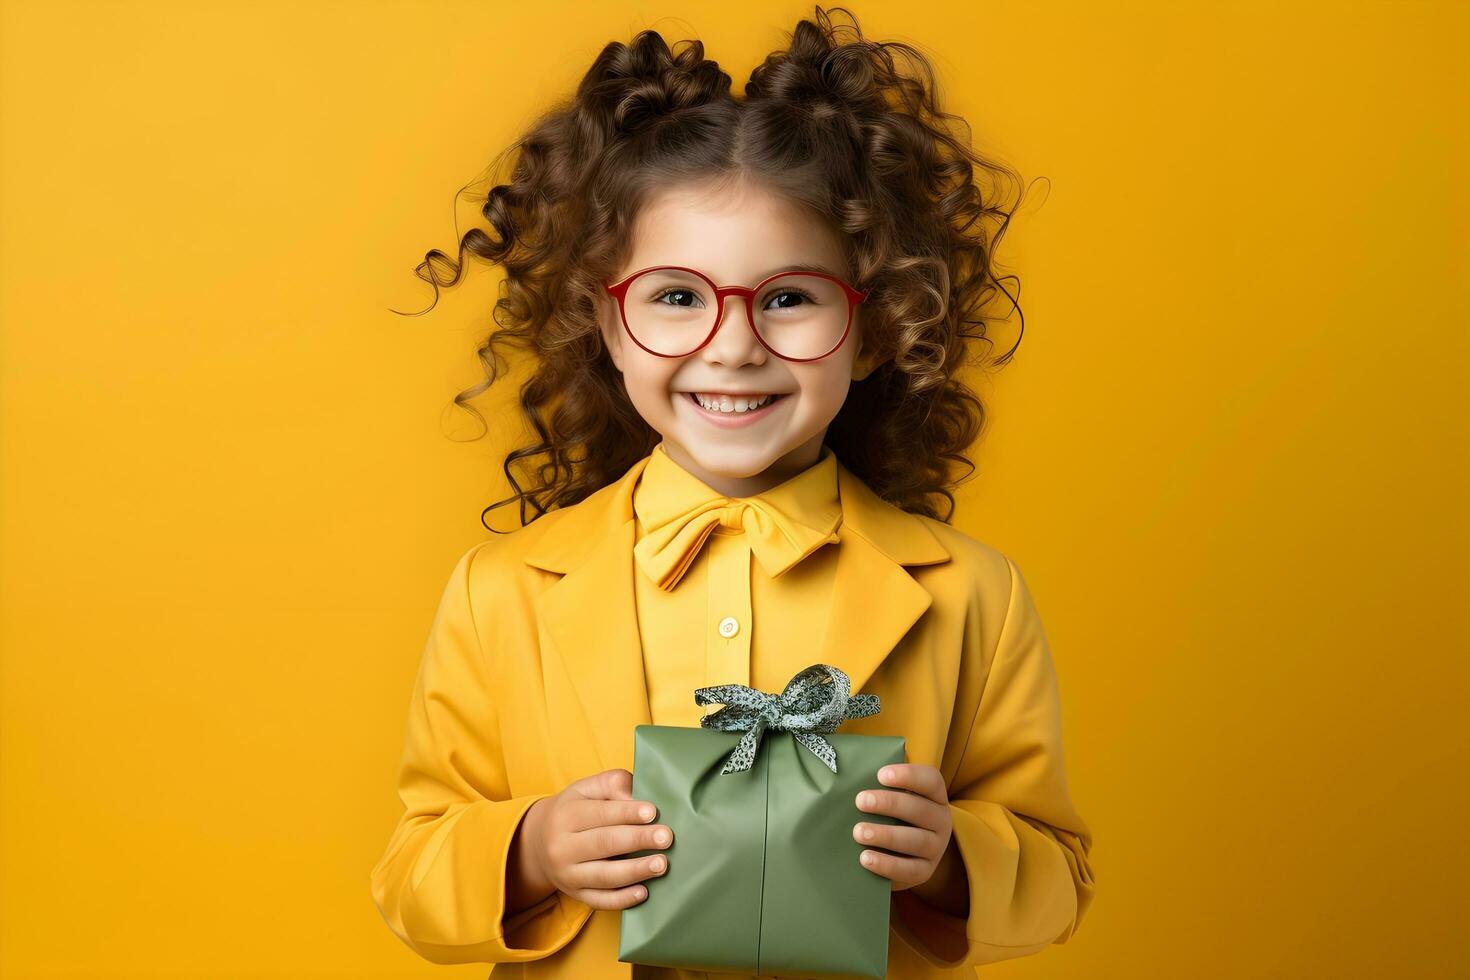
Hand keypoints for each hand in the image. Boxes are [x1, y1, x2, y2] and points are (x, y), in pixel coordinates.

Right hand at [514, 768, 673, 910]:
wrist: (539, 843)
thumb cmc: (574, 810)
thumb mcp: (585, 789)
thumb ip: (612, 784)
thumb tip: (636, 796)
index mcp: (565, 816)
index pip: (600, 814)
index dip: (627, 812)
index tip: (652, 812)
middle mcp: (562, 847)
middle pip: (603, 843)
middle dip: (637, 840)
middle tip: (666, 837)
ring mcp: (568, 875)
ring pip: (604, 876)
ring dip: (635, 871)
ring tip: (662, 864)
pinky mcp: (576, 895)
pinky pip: (600, 901)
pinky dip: (622, 899)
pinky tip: (644, 893)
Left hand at [853, 762, 954, 894]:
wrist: (900, 855)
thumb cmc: (891, 817)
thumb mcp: (891, 800)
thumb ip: (879, 788)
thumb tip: (849, 779)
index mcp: (935, 797)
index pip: (930, 780)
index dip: (908, 776)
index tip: (881, 775)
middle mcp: (941, 821)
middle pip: (920, 809)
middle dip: (889, 803)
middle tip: (860, 801)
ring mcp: (936, 848)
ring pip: (916, 840)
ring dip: (886, 835)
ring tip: (859, 832)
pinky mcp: (925, 871)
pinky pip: (909, 869)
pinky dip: (886, 864)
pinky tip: (865, 858)